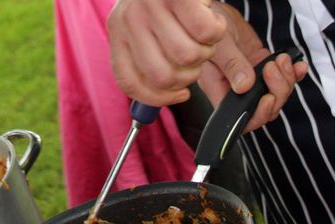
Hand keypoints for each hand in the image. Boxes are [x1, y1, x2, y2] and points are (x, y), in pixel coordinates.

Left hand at [107, 0, 227, 105]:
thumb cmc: (162, 0)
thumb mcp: (145, 27)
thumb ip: (148, 61)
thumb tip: (157, 103)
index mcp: (118, 34)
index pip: (130, 83)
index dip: (158, 98)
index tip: (179, 95)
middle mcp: (130, 21)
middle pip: (162, 76)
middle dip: (187, 76)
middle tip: (194, 61)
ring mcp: (153, 7)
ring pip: (187, 56)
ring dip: (205, 52)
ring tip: (203, 36)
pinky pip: (206, 32)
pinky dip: (216, 32)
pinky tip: (211, 22)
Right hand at [199, 3, 307, 131]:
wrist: (215, 13)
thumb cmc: (208, 27)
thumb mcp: (219, 45)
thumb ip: (231, 66)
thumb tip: (245, 86)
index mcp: (218, 89)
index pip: (239, 118)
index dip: (257, 115)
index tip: (267, 97)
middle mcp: (234, 89)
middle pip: (263, 109)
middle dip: (276, 92)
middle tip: (274, 69)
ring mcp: (249, 80)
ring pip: (275, 96)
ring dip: (286, 80)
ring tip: (282, 60)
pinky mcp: (259, 68)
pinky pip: (280, 79)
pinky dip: (293, 74)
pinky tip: (296, 64)